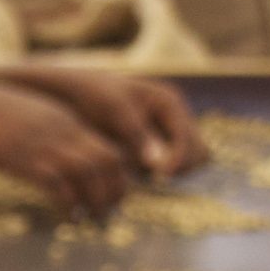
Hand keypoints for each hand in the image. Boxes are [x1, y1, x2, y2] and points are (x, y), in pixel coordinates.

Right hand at [0, 86, 134, 220]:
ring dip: (98, 202)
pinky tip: (69, 219)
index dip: (118, 175)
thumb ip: (49, 132)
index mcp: (67, 121)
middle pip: (110, 160)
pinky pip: (61, 188)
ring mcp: (47, 145)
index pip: (109, 147)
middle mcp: (64, 132)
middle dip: (116, 190)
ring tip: (95, 219)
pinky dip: (70, 207)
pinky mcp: (28, 162)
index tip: (115, 195)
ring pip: (91, 175)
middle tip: (109, 212)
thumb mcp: (30, 119)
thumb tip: (58, 156)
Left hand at [20, 67, 201, 178]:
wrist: (72, 93)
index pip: (190, 140)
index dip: (178, 160)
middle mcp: (173, 118)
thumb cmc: (91, 95)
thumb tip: (159, 166)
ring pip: (186, 163)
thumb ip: (138, 136)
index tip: (157, 176)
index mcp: (169, 102)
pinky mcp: (153, 146)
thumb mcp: (113, 110)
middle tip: (151, 177)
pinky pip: (167, 167)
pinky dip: (156, 172)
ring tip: (141, 173)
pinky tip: (134, 171)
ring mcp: (165, 132)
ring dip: (170, 171)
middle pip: (197, 154)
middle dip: (178, 167)